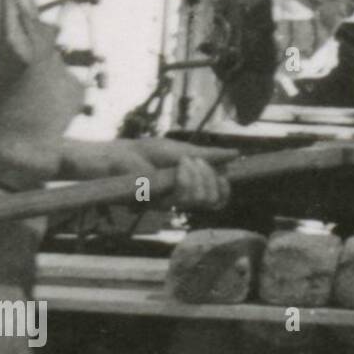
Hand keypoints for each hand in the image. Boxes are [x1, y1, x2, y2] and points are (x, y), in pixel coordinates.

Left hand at [59, 139, 232, 210]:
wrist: (117, 155)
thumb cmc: (145, 152)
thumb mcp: (182, 150)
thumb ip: (208, 155)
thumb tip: (236, 154)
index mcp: (191, 185)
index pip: (217, 199)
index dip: (225, 190)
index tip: (225, 174)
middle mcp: (182, 197)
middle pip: (213, 200)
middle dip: (212, 177)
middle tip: (197, 160)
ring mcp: (169, 202)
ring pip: (199, 200)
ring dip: (198, 176)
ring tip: (185, 161)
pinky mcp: (156, 203)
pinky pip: (182, 198)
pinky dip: (186, 178)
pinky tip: (179, 166)